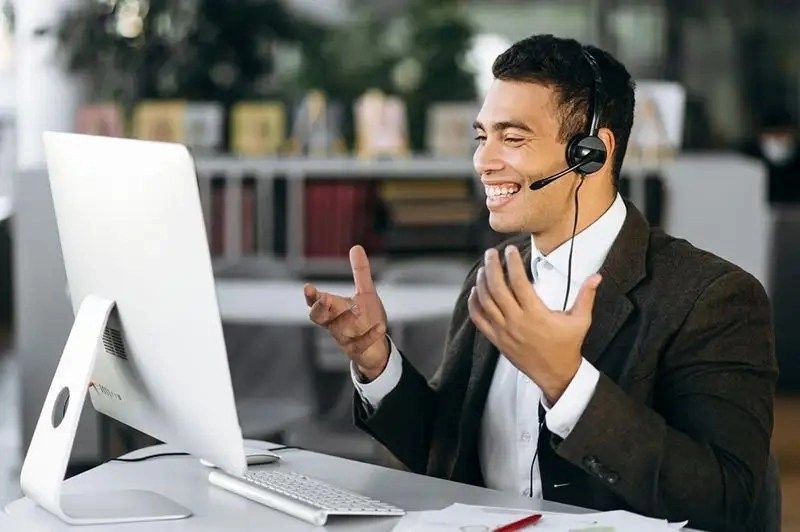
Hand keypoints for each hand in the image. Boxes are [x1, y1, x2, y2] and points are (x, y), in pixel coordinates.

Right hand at [304, 245, 389, 380]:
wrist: (376, 347)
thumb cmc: (366, 317)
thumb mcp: (366, 293)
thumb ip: (360, 272)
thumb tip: (356, 247)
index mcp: (333, 309)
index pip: (317, 302)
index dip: (311, 296)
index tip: (308, 287)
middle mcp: (334, 324)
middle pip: (318, 318)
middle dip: (319, 309)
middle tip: (324, 299)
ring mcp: (345, 339)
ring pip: (337, 331)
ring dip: (345, 319)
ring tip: (357, 309)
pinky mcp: (357, 350)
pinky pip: (360, 345)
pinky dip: (369, 336)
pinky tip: (381, 327)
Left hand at [467, 245, 601, 402]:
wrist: (556, 374)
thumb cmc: (568, 345)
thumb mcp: (581, 320)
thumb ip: (586, 296)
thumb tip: (597, 276)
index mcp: (536, 314)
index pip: (518, 282)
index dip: (512, 263)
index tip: (510, 250)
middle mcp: (517, 322)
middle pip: (497, 288)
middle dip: (492, 266)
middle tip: (491, 252)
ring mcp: (504, 331)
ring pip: (485, 301)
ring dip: (482, 281)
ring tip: (485, 266)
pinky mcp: (496, 340)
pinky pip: (478, 319)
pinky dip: (474, 303)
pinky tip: (475, 290)